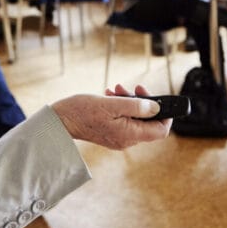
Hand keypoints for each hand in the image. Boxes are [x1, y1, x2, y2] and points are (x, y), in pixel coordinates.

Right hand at [52, 84, 170, 149]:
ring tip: (118, 89)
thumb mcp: (112, 104)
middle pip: (148, 122)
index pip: (160, 131)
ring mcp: (118, 136)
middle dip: (144, 102)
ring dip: (130, 101)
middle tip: (135, 88)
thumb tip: (156, 108)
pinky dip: (121, 105)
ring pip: (135, 118)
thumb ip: (136, 106)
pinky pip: (124, 119)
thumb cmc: (83, 112)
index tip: (162, 101)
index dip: (166, 116)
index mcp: (130, 134)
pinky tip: (111, 95)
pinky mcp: (110, 132)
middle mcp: (126, 139)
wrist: (60, 120)